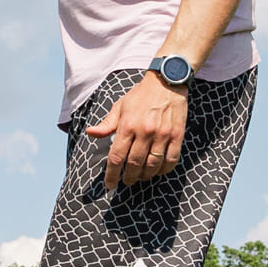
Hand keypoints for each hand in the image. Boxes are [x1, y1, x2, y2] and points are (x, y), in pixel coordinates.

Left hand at [86, 74, 187, 189]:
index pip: (116, 157)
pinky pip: (171, 160)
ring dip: (145, 176)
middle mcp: (144, 131)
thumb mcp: (120, 107)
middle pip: (134, 164)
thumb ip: (106, 124)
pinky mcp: (177, 135)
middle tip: (127, 181)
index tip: (110, 185)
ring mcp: (162, 134)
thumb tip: (90, 133)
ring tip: (141, 177)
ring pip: (152, 165)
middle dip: (129, 177)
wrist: (166, 81)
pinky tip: (158, 171)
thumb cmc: (140, 95)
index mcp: (127, 125)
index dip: (112, 175)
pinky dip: (163, 170)